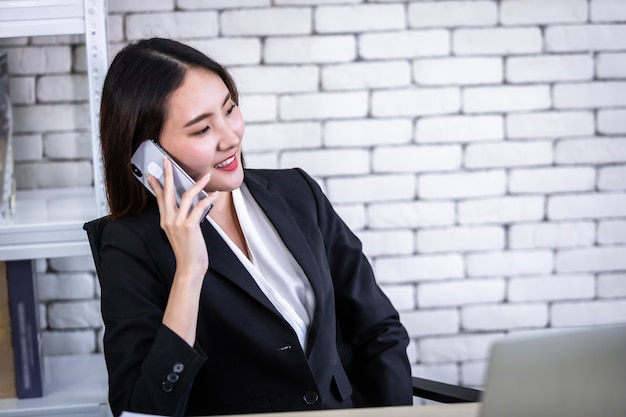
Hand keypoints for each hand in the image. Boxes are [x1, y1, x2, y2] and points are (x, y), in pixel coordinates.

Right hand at [148, 157, 216, 278]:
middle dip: (167, 174)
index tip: (151, 173)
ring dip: (198, 184)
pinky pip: (199, 207)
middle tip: (167, 161)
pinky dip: (208, 199)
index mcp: (165, 221)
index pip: (159, 198)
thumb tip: (190, 206)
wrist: (190, 267)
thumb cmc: (188, 251)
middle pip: (167, 192)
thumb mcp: (180, 233)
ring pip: (186, 196)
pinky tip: (214, 194)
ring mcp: (178, 222)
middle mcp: (169, 220)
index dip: (156, 185)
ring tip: (206, 177)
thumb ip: (181, 219)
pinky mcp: (189, 226)